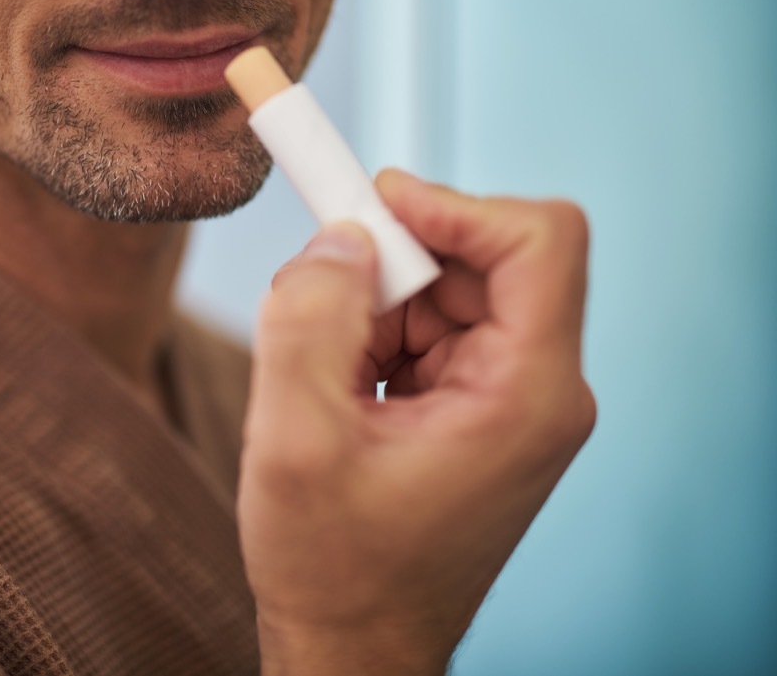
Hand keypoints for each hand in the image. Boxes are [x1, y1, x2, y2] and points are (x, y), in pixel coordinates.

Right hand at [238, 170, 595, 674]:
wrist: (351, 648)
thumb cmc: (334, 567)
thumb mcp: (294, 440)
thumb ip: (308, 319)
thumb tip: (338, 238)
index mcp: (525, 396)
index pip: (541, 240)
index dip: (456, 204)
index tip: (371, 208)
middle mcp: (536, 391)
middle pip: (479, 260)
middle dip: (390, 267)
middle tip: (316, 304)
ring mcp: (508, 402)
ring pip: (444, 293)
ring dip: (370, 310)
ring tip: (320, 382)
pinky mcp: (476, 411)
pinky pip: (429, 334)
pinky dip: (371, 342)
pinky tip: (336, 397)